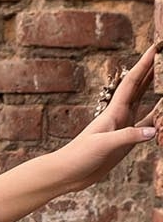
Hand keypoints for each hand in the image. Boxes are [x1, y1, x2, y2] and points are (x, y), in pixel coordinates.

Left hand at [56, 42, 159, 192]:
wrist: (68, 173)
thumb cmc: (79, 156)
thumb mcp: (103, 144)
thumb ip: (127, 136)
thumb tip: (153, 131)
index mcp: (114, 111)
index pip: (133, 81)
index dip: (145, 63)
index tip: (157, 47)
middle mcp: (120, 115)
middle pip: (140, 87)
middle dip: (152, 70)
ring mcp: (123, 127)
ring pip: (144, 103)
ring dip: (155, 89)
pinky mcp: (125, 142)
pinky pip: (146, 125)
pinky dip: (156, 118)